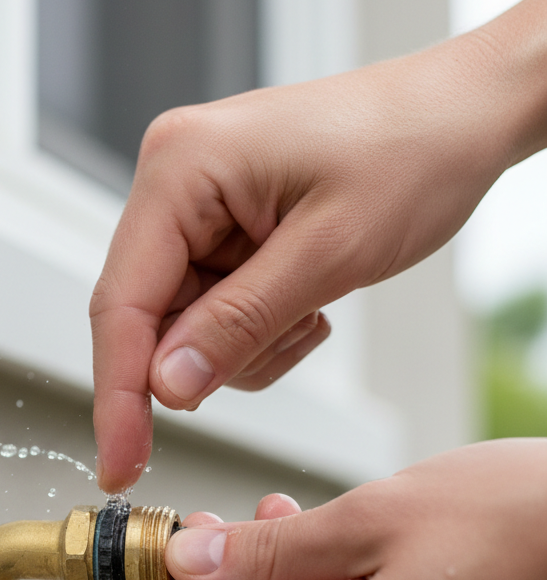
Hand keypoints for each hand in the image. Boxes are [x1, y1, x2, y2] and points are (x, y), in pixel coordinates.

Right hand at [91, 0, 546, 492]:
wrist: (463, 115)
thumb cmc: (413, 150)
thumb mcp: (330, 251)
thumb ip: (239, 324)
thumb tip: (166, 387)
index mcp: (181, 168)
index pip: (122, 304)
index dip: (118, 396)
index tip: (119, 464)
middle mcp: (174, 185)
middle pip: (149, 321)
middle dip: (212, 357)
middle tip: (285, 340)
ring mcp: (195, 212)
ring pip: (184, 331)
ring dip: (248, 346)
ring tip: (312, 305)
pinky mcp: (219, 235)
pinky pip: (214, 319)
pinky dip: (260, 333)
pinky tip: (306, 300)